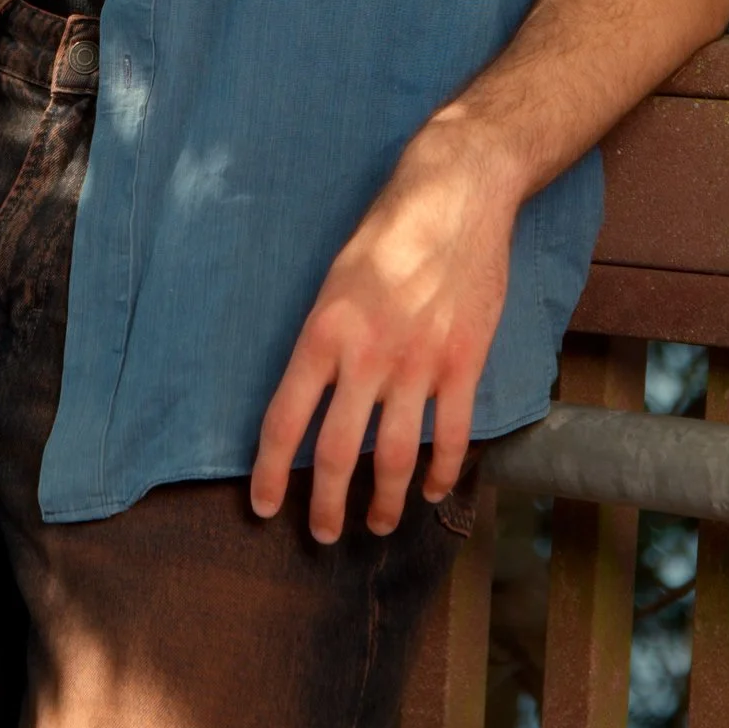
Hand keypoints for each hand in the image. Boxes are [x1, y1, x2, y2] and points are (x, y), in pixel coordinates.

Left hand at [249, 111, 521, 543]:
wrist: (456, 193)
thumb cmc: (390, 229)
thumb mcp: (337, 278)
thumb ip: (326, 339)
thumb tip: (312, 397)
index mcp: (324, 331)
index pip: (285, 420)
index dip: (271, 472)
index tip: (264, 506)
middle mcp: (367, 355)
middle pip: (338, 453)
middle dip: (326, 506)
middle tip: (321, 534)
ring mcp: (419, 362)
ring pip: (396, 457)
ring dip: (384, 502)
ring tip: (375, 524)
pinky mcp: (464, 361)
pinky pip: (453, 435)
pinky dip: (444, 473)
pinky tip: (435, 492)